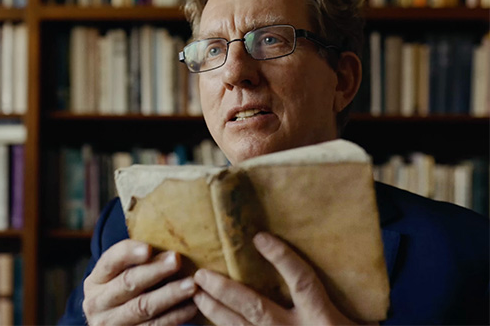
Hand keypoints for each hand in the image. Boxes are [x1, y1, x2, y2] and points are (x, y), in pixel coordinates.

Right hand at [82, 239, 197, 324]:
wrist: (109, 323)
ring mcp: (112, 323)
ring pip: (143, 307)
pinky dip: (175, 316)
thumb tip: (169, 248)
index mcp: (96, 280)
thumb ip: (136, 262)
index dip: (129, 253)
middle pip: (128, 283)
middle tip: (176, 260)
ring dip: (170, 295)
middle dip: (155, 271)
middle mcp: (98, 303)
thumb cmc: (121, 289)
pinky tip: (191, 306)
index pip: (110, 261)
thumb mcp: (117, 276)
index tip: (148, 248)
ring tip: (191, 284)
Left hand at [193, 232, 356, 324]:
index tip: (260, 237)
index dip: (281, 258)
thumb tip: (327, 259)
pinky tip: (206, 320)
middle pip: (256, 309)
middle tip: (201, 274)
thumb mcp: (358, 317)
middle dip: (226, 291)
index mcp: (323, 318)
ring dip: (216, 311)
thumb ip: (336, 296)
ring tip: (197, 294)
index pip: (302, 282)